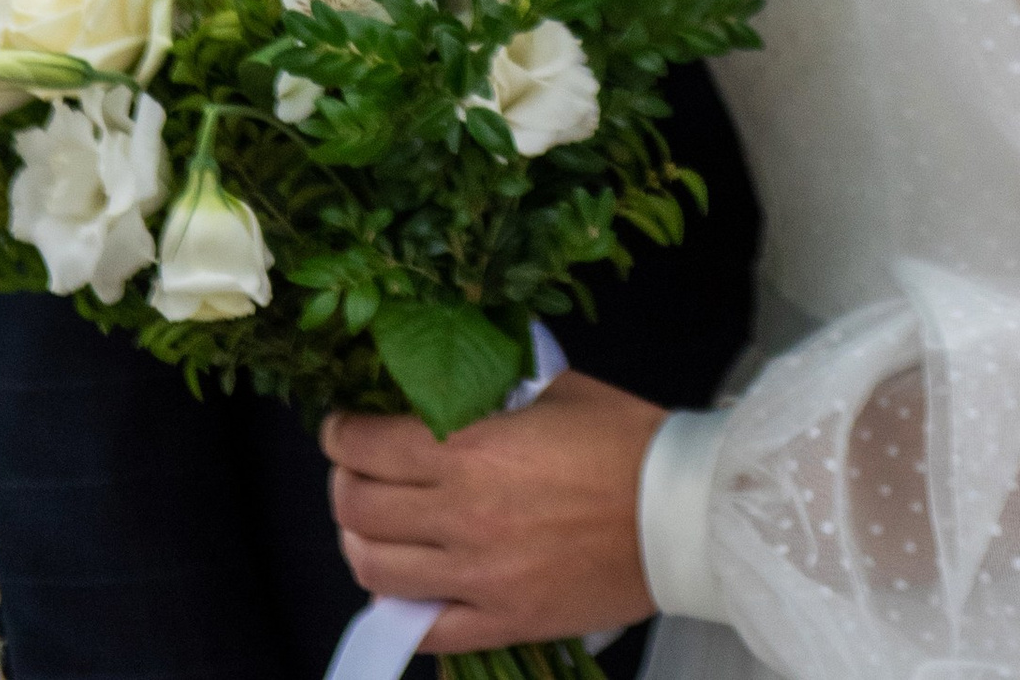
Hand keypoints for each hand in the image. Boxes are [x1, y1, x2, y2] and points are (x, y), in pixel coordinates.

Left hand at [324, 370, 663, 652]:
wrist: (678, 514)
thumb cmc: (623, 440)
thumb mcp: (553, 390)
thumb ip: (493, 395)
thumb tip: (456, 390)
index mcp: (470, 450)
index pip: (367, 446)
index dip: (341, 434)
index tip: (342, 427)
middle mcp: (460, 515)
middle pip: (358, 509)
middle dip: (343, 485)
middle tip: (353, 472)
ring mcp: (477, 576)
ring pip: (374, 571)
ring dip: (359, 544)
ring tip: (370, 529)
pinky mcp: (501, 620)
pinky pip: (424, 629)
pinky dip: (400, 609)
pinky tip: (403, 588)